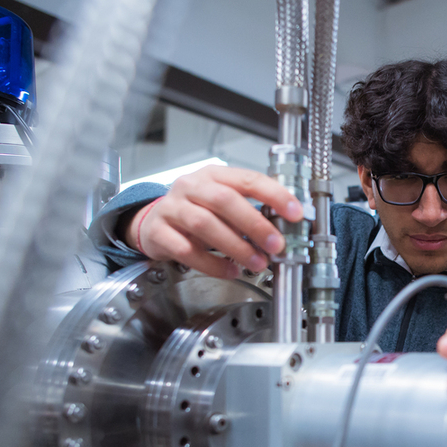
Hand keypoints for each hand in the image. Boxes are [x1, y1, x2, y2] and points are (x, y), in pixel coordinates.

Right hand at [125, 166, 303, 277]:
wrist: (151, 222)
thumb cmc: (195, 211)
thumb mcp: (221, 203)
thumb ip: (248, 210)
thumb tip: (283, 229)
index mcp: (214, 175)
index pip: (248, 179)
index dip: (274, 195)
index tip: (295, 213)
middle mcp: (191, 187)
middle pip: (225, 200)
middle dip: (255, 224)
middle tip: (276, 245)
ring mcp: (172, 208)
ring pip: (204, 224)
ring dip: (235, 246)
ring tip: (257, 263)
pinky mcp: (159, 232)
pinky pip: (186, 249)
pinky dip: (211, 263)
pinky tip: (230, 270)